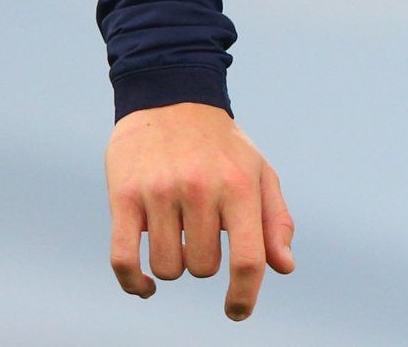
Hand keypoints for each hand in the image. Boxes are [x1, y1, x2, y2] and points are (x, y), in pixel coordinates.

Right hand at [106, 101, 295, 318]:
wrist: (171, 97)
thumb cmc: (222, 146)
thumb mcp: (258, 173)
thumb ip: (275, 221)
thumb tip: (284, 267)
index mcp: (239, 186)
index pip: (247, 259)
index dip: (245, 295)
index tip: (237, 312)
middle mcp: (201, 189)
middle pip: (202, 268)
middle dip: (203, 262)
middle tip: (201, 232)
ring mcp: (160, 192)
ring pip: (166, 267)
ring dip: (171, 265)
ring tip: (176, 234)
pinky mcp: (124, 196)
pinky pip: (124, 260)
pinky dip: (134, 283)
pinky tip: (146, 285)